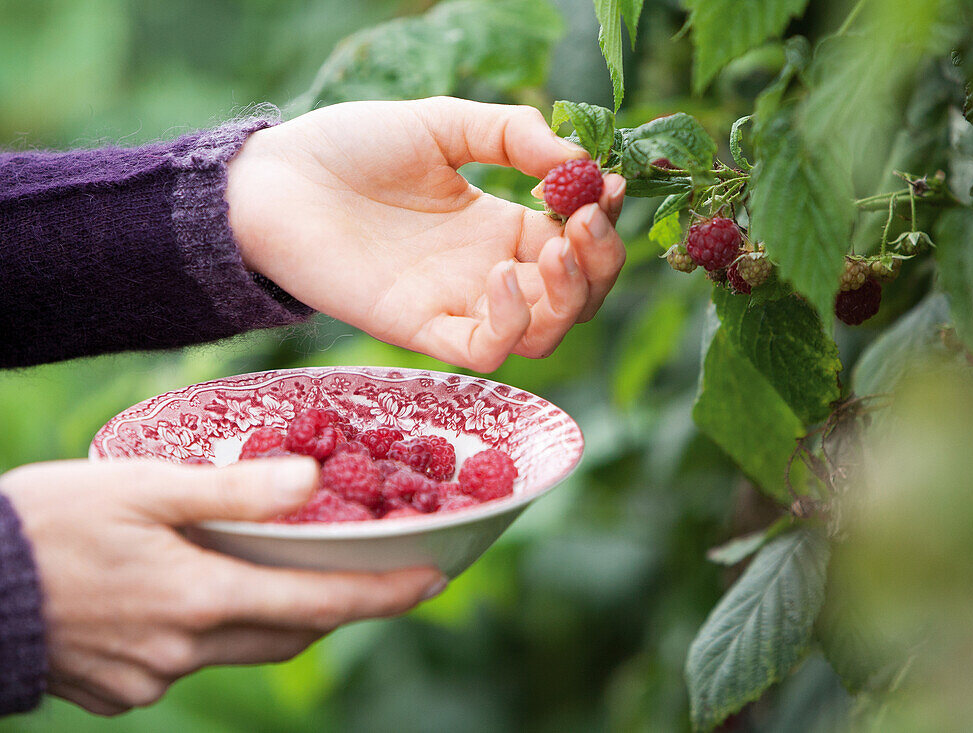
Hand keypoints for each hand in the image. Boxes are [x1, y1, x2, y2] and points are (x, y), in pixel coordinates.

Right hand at [0, 458, 443, 715]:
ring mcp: (151, 678)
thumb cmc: (42, 525)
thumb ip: (231, 490)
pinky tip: (197, 593)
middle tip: (371, 573)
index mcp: (200, 597)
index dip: (384, 594)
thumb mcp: (140, 488)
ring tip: (291, 572)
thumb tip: (311, 479)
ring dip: (276, 614)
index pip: (321, 602)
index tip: (433, 581)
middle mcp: (186, 650)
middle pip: (291, 631)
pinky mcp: (120, 691)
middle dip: (338, 605)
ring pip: (244, 648)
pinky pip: (192, 661)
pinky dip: (215, 629)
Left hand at [226, 97, 626, 371]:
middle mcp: (489, 271)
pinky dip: (511, 322)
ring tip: (554, 247)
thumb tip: (576, 161)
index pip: (578, 245)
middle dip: (600, 263)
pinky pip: (486, 352)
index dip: (603, 223)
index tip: (603, 184)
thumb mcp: (442, 122)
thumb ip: (511, 135)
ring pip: (545, 334)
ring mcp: (458, 303)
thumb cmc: (352, 148)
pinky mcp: (421, 328)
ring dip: (569, 297)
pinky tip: (502, 273)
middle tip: (585, 221)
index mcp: (499, 227)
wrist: (275, 179)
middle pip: (576, 297)